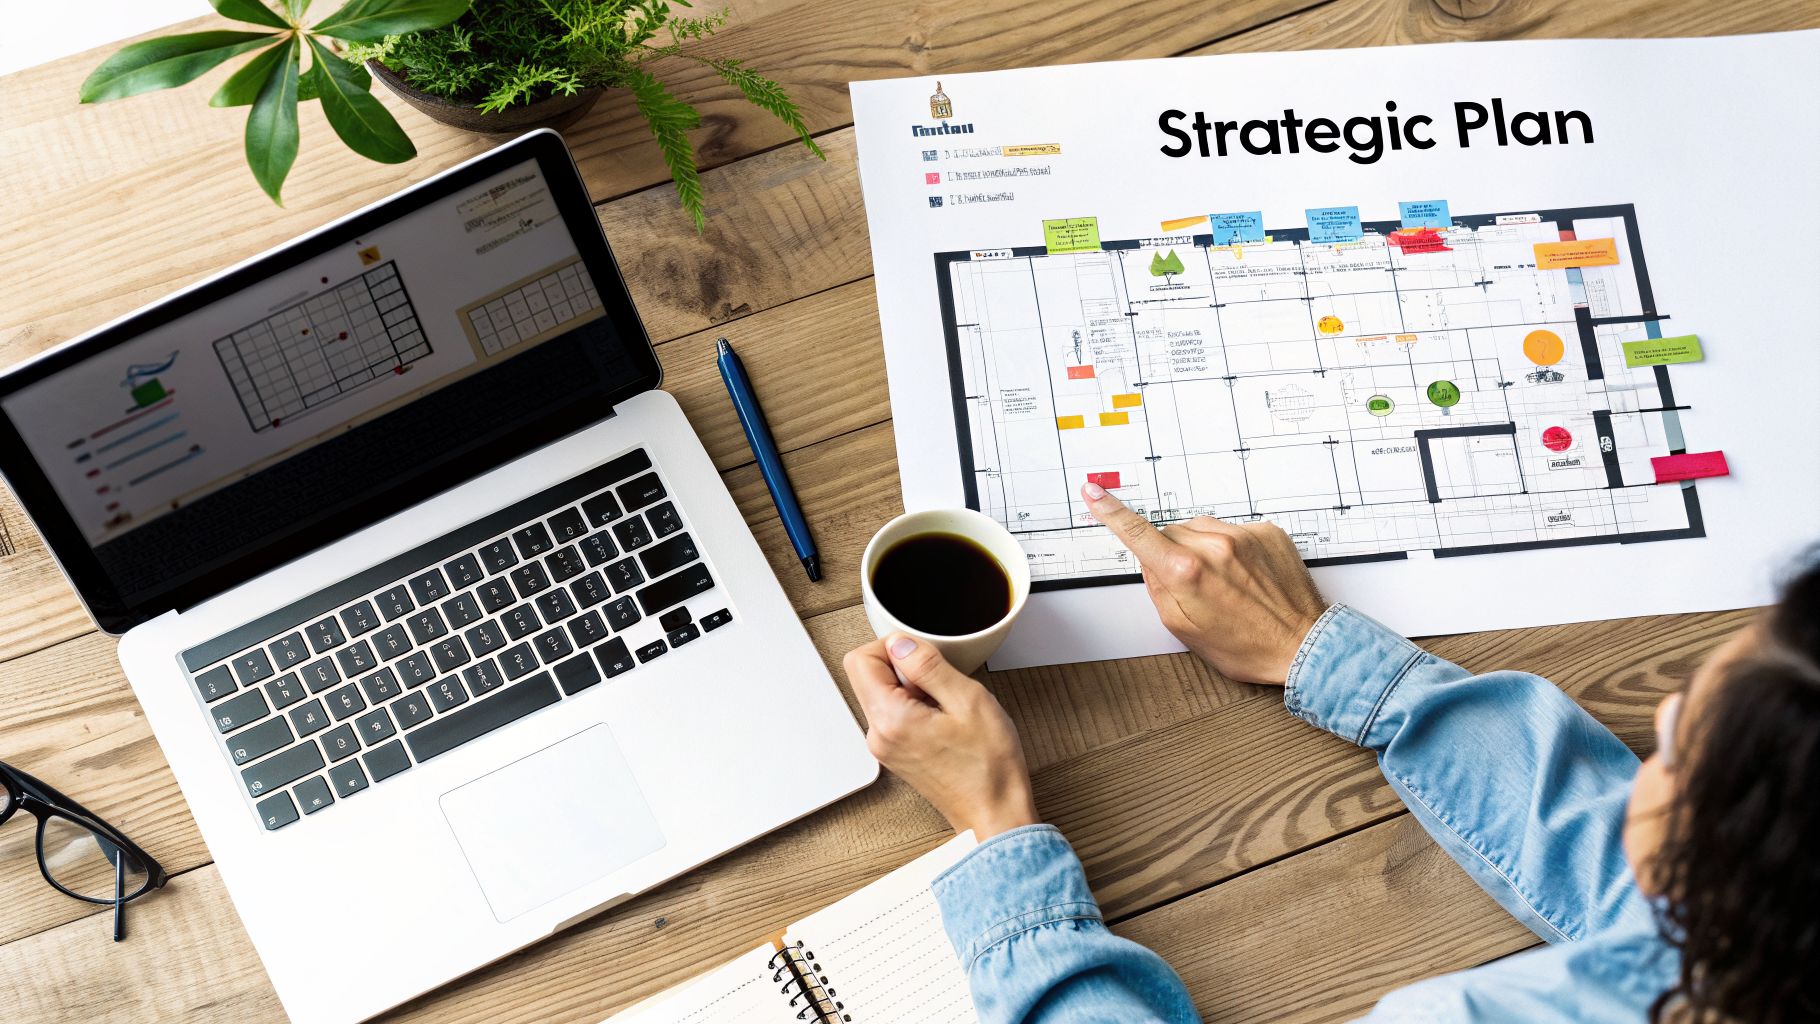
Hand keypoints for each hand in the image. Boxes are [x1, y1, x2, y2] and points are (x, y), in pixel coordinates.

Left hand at [843, 634, 1039, 839]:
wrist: (996, 813)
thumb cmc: (989, 767)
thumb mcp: (968, 700)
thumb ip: (928, 665)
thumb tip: (900, 642)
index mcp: (889, 719)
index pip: (859, 660)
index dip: (892, 647)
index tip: (924, 656)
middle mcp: (877, 735)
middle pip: (868, 675)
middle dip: (903, 667)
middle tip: (941, 685)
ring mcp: (885, 747)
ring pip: (883, 693)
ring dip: (912, 688)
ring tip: (947, 707)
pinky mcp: (896, 753)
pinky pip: (894, 714)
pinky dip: (916, 706)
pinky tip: (945, 720)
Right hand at [1082, 482, 1327, 684]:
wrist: (1304, 645)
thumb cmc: (1246, 646)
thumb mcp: (1183, 629)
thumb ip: (1157, 588)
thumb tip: (1149, 560)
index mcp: (1187, 572)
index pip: (1137, 533)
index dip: (1110, 512)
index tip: (1093, 493)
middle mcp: (1215, 546)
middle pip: (1172, 533)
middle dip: (1174, 554)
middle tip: (1195, 587)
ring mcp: (1244, 536)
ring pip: (1202, 529)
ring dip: (1204, 549)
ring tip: (1226, 583)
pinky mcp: (1267, 532)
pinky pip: (1234, 531)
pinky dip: (1232, 549)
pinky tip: (1246, 576)